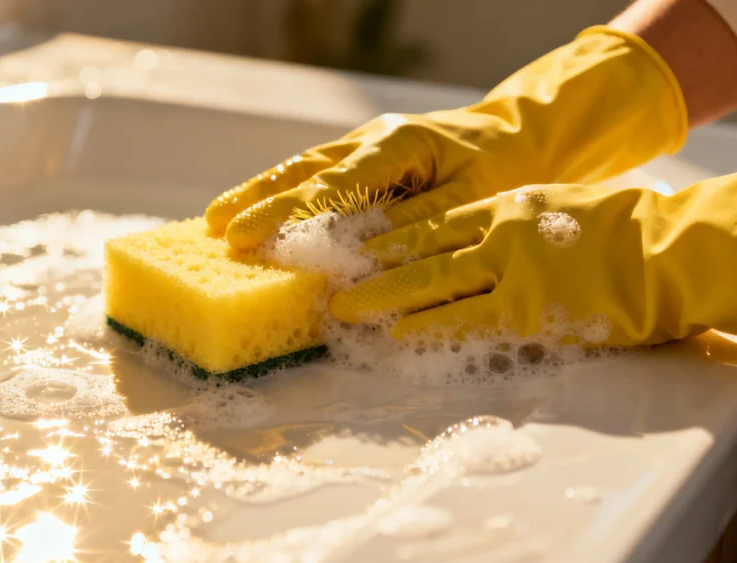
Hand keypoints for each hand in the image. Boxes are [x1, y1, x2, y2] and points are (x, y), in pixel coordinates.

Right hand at [207, 27, 686, 250]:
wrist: (522, 134)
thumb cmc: (503, 168)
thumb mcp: (469, 198)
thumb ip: (416, 223)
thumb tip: (362, 254)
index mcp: (396, 147)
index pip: (328, 186)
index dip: (283, 214)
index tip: (245, 237)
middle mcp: (372, 141)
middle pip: (301, 171)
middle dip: (255, 201)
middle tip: (213, 230)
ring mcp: (366, 146)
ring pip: (302, 168)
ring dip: (259, 193)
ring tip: (217, 219)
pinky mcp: (368, 159)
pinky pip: (318, 175)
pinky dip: (285, 193)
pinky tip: (259, 208)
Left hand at [330, 158, 736, 345]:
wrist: (675, 251)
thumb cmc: (633, 233)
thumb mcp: (568, 211)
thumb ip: (525, 227)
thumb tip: (493, 246)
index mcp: (512, 207)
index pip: (437, 222)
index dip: (393, 238)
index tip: (359, 249)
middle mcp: (501, 233)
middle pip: (421, 251)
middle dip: (373, 269)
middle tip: (334, 284)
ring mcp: (511, 271)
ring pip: (431, 283)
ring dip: (384, 299)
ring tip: (346, 313)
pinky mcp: (528, 312)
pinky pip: (465, 319)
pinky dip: (429, 327)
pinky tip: (398, 336)